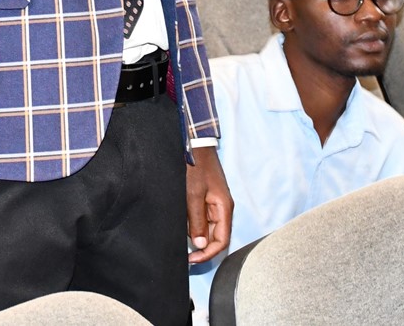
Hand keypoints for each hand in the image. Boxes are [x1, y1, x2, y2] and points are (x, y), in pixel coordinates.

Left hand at [186, 145, 231, 263]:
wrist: (194, 144)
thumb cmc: (195, 167)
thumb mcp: (193, 195)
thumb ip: (197, 221)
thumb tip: (200, 245)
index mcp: (224, 208)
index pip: (221, 241)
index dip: (208, 253)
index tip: (192, 259)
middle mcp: (221, 208)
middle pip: (214, 236)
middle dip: (200, 246)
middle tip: (184, 253)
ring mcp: (213, 203)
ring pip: (206, 227)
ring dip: (195, 234)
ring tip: (180, 236)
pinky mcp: (205, 198)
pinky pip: (200, 217)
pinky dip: (192, 223)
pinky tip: (181, 223)